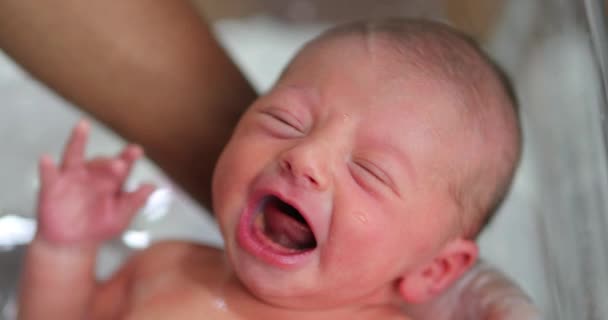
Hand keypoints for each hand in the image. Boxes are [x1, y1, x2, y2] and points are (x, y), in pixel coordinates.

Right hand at [36, 120, 154, 246]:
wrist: (71, 245)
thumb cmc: (99, 227)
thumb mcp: (120, 217)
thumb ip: (134, 201)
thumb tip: (153, 186)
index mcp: (112, 180)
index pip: (122, 165)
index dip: (129, 157)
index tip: (137, 150)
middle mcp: (92, 173)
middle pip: (101, 162)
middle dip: (109, 162)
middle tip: (119, 164)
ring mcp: (72, 177)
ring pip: (74, 155)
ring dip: (78, 140)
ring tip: (83, 126)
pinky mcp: (52, 186)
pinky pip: (49, 174)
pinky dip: (47, 166)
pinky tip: (46, 159)